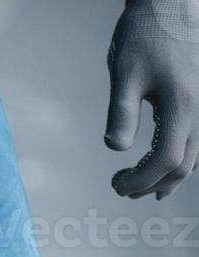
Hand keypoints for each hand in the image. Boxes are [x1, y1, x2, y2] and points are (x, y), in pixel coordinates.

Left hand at [106, 0, 198, 199]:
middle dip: (151, 183)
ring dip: (168, 175)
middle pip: (183, 164)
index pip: (166, 161)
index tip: (116, 185)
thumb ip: (122, 113)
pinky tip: (165, 164)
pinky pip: (198, 139)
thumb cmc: (144, 36)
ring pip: (195, 155)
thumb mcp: (124, 74)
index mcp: (182, 106)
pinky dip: (182, 158)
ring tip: (141, 187)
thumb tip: (116, 148)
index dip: (141, 181)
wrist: (169, 5)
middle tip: (121, 189)